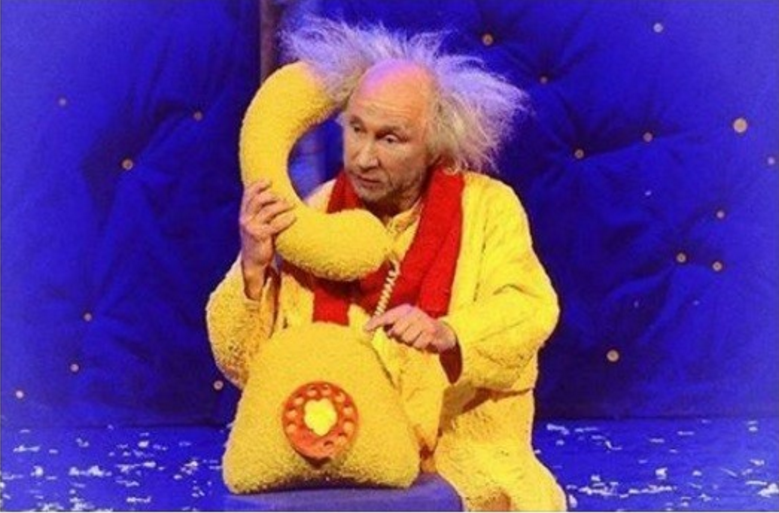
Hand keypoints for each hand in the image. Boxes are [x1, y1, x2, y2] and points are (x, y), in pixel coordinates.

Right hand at [239, 179, 295, 297]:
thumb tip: (276, 196)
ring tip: (291, 205)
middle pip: (257, 200)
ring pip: (267, 211)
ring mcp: (251, 228)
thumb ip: (261, 212)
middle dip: (271, 195)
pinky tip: (294, 217)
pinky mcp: (260, 237)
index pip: (248, 195)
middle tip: (283, 197)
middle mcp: (245, 219)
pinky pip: (275, 225)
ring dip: (281, 205)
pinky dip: (286, 220)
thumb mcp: (256, 224)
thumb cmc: (259, 241)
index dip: (257, 185)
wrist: (253, 263)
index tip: (269, 180)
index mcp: (244, 214)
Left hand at [364, 304, 457, 353]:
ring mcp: (423, 322)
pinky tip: (424, 341)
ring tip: (417, 337)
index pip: (387, 316)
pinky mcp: (431, 332)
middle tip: (408, 335)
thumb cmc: (418, 329)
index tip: (364, 329)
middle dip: (400, 338)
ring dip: (410, 342)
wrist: (443, 333)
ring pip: (406, 340)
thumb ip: (390, 325)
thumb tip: (377, 329)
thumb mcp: (404, 324)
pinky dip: (419, 346)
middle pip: (396, 332)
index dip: (375, 322)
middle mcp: (414, 313)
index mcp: (406, 309)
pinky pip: (417, 345)